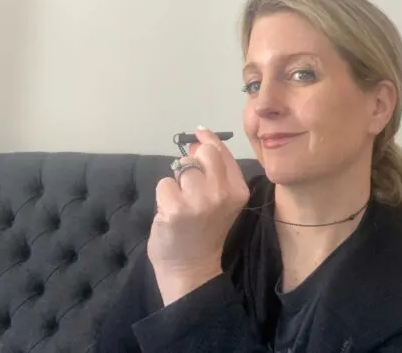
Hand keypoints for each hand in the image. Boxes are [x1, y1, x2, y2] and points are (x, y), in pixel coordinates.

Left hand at [148, 127, 249, 303]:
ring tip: (181, 204)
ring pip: (181, 168)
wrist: (191, 268)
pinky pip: (164, 184)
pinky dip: (163, 197)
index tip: (199, 133)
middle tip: (188, 179)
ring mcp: (199, 200)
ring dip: (176, 183)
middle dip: (191, 159)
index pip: (222, 151)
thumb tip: (197, 141)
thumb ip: (215, 172)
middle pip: (202, 152)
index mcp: (238, 190)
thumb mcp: (222, 201)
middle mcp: (222, 193)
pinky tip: (171, 213)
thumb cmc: (205, 232)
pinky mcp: (176, 208)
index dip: (208, 139)